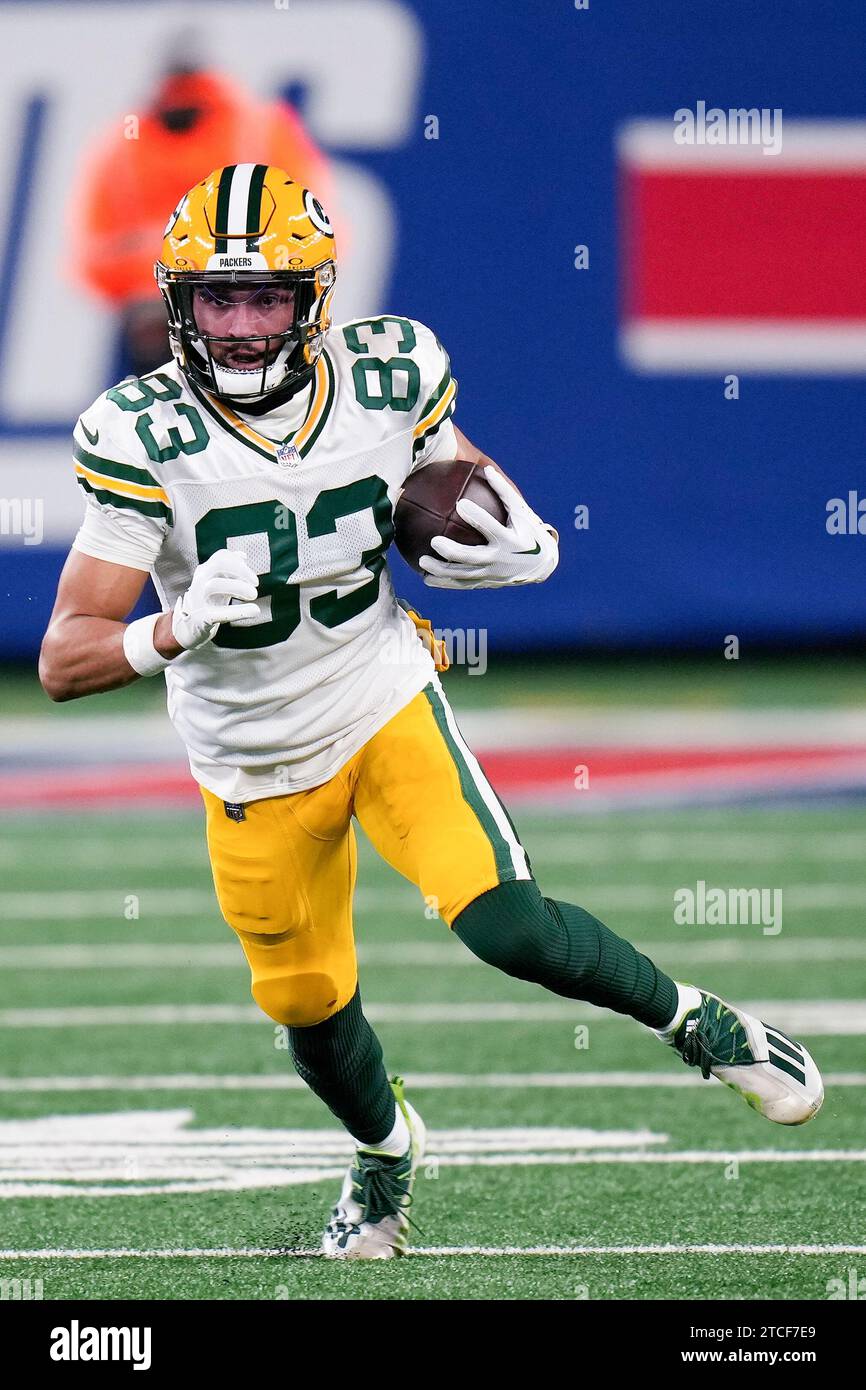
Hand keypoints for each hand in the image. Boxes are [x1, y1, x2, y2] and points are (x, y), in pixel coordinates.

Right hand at [172, 549, 261, 650]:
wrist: (190, 626)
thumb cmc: (208, 601)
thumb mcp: (218, 582)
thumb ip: (229, 570)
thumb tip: (243, 556)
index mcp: (205, 571)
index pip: (221, 556)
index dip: (239, 562)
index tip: (252, 576)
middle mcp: (199, 581)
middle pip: (219, 564)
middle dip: (241, 571)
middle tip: (256, 583)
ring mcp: (198, 598)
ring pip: (214, 584)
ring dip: (238, 587)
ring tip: (254, 595)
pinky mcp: (202, 617)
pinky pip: (219, 612)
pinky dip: (238, 611)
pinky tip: (254, 611)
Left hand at [418, 465, 558, 588]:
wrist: (541, 565)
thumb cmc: (528, 531)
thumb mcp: (521, 512)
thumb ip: (504, 492)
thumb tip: (486, 469)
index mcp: (509, 540)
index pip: (491, 527)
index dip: (477, 516)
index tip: (460, 503)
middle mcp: (499, 560)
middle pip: (472, 557)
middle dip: (452, 551)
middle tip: (434, 542)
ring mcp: (491, 574)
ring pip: (462, 575)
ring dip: (441, 570)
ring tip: (421, 562)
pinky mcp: (485, 583)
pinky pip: (461, 584)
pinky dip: (444, 582)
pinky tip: (425, 578)